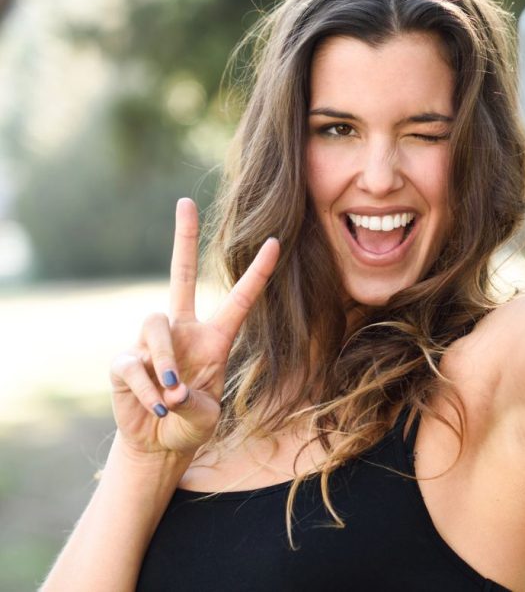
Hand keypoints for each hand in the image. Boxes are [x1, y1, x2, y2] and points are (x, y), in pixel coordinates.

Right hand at [109, 198, 279, 456]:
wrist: (158, 444)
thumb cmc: (190, 425)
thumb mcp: (204, 419)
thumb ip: (194, 404)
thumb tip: (172, 388)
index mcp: (215, 339)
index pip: (240, 299)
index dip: (258, 273)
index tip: (277, 243)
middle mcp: (184, 331)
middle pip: (181, 275)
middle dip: (183, 239)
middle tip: (185, 202)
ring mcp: (152, 343)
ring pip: (156, 325)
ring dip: (166, 360)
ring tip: (173, 395)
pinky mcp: (126, 360)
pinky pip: (134, 362)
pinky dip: (147, 388)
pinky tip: (155, 405)